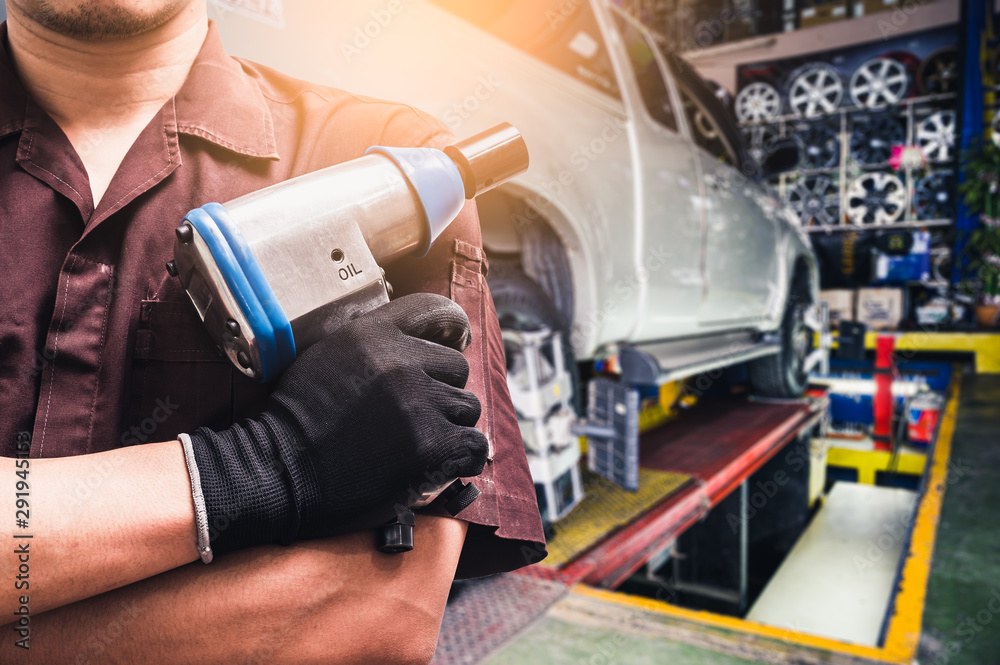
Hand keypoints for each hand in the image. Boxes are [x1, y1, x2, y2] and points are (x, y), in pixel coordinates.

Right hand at [186, 293, 488, 555]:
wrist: (279, 473)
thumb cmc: (299, 420)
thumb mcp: (328, 355)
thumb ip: (373, 342)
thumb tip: (419, 343)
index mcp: (372, 333)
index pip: (437, 311)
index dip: (452, 329)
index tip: (455, 343)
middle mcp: (400, 362)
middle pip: (457, 368)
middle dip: (442, 391)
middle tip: (415, 417)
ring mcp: (418, 404)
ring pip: (466, 408)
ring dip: (450, 427)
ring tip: (416, 444)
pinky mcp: (431, 446)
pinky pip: (474, 446)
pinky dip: (461, 459)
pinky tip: (437, 465)